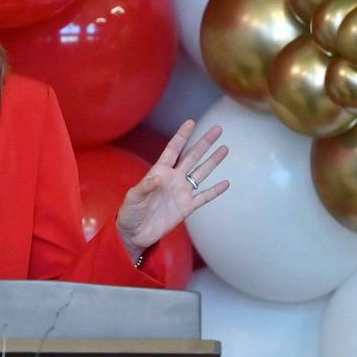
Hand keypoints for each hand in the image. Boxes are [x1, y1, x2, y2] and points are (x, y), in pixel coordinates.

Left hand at [115, 120, 229, 257]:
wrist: (135, 234)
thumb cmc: (130, 213)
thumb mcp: (133, 198)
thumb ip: (145, 187)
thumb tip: (158, 178)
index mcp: (158, 172)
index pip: (173, 150)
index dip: (182, 136)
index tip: (191, 122)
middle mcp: (173, 179)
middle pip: (192, 157)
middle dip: (204, 143)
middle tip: (217, 129)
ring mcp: (181, 192)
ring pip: (201, 173)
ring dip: (213, 161)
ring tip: (225, 148)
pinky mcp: (187, 207)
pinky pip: (204, 197)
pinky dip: (215, 190)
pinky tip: (226, 183)